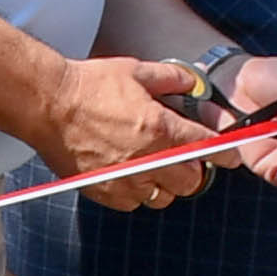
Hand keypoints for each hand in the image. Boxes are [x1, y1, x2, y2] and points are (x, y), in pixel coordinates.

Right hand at [38, 51, 211, 210]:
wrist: (48, 104)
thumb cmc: (89, 85)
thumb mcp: (136, 71)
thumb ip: (171, 78)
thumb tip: (191, 82)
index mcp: (162, 129)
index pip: (208, 149)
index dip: (224, 153)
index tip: (228, 155)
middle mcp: (149, 159)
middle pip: (191, 182)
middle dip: (192, 169)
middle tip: (183, 157)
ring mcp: (126, 179)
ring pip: (163, 197)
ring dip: (164, 184)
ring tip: (154, 166)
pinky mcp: (104, 191)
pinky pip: (133, 204)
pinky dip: (136, 193)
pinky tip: (129, 174)